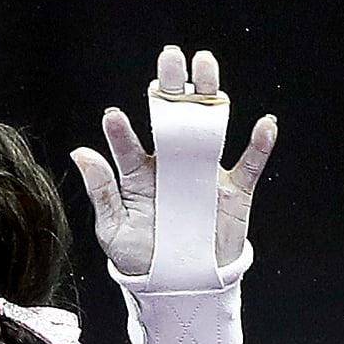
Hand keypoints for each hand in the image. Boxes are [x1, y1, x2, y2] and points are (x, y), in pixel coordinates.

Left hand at [70, 45, 278, 276]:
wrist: (180, 285)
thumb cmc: (141, 258)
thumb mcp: (114, 230)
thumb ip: (101, 191)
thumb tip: (80, 152)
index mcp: (140, 173)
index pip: (129, 145)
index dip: (122, 131)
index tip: (113, 117)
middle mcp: (172, 164)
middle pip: (172, 118)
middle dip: (170, 87)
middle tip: (169, 58)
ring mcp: (205, 173)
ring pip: (210, 127)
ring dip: (210, 96)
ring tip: (206, 66)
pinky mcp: (234, 191)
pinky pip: (249, 164)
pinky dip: (259, 145)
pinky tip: (264, 124)